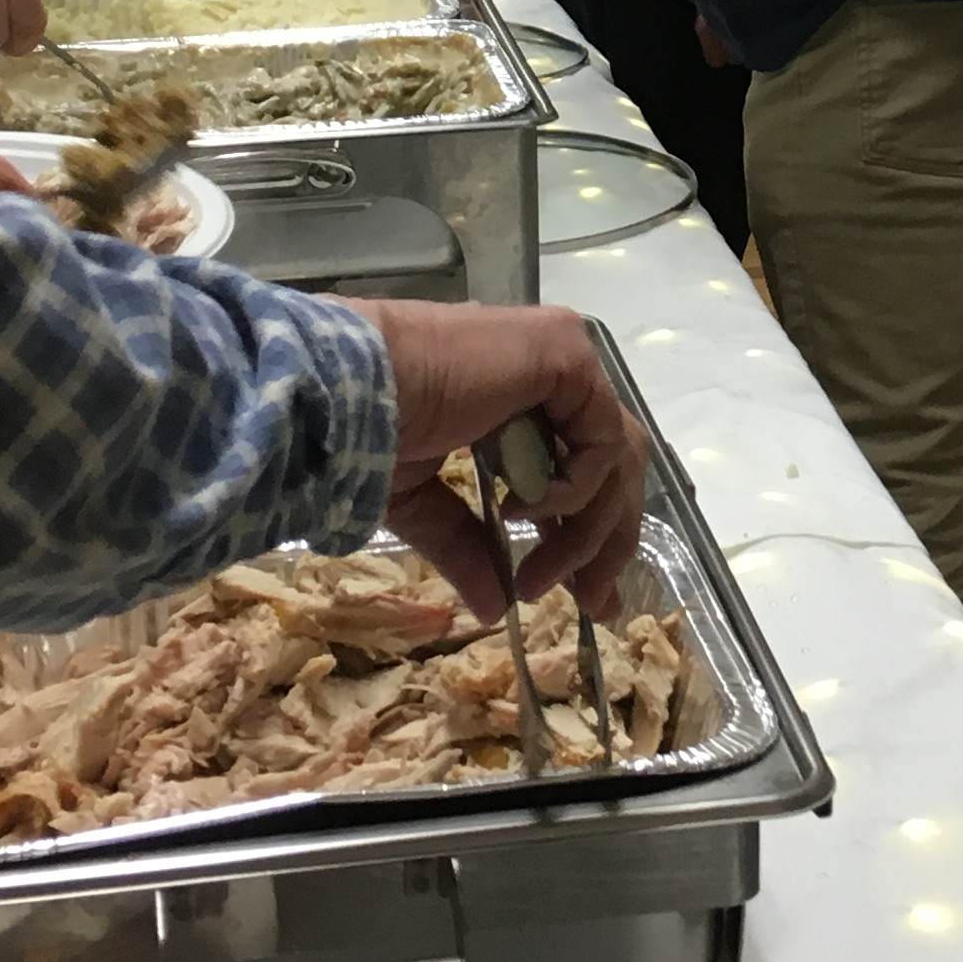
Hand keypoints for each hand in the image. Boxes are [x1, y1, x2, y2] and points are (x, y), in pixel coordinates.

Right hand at [356, 302, 647, 616]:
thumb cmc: (366, 436)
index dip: (591, 533)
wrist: (345, 393)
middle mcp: (548, 374)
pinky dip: (577, 488)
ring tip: (535, 577)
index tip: (591, 600)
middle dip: (607, 540)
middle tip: (593, 605)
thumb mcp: (422, 505)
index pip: (582, 464)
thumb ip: (466, 545)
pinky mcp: (565, 354)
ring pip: (617, 457)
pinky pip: (603, 438)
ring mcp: (562, 358)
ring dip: (586, 532)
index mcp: (513, 401)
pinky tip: (524, 510)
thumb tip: (495, 607)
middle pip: (614, 463)